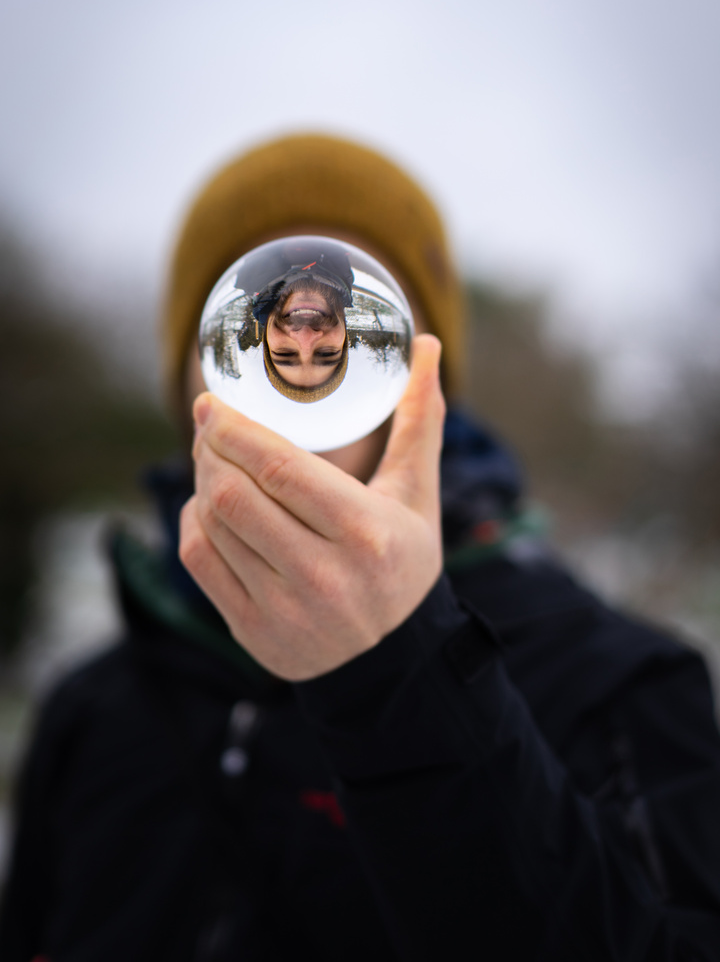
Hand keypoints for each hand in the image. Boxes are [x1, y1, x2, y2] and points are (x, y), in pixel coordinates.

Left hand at [179, 335, 444, 679]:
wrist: (395, 659)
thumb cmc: (404, 560)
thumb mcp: (417, 493)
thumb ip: (419, 419)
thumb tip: (429, 342)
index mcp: (366, 535)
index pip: (283, 470)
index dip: (236, 429)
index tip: (213, 401)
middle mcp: (323, 577)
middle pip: (236, 495)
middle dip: (210, 448)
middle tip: (209, 422)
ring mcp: (284, 610)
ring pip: (213, 524)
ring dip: (201, 479)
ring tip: (211, 455)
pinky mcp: (253, 632)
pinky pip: (199, 561)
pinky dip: (194, 521)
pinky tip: (209, 503)